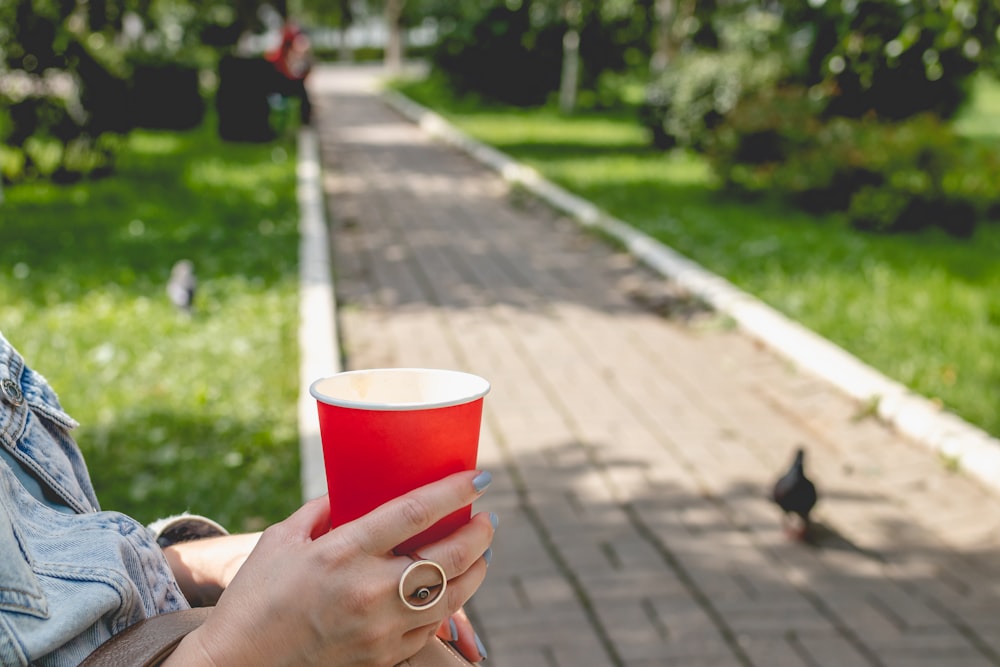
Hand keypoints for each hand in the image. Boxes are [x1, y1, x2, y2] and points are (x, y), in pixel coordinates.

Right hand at [164, 470, 494, 666]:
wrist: (239, 666)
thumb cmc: (255, 598)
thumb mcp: (281, 540)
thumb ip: (322, 510)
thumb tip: (352, 491)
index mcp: (341, 553)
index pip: (413, 513)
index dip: (453, 492)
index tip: (479, 478)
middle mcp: (367, 591)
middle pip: (446, 558)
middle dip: (479, 534)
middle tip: (489, 518)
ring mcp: (379, 628)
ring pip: (450, 597)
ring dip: (475, 571)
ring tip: (481, 552)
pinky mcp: (383, 656)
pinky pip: (431, 628)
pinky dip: (451, 605)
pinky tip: (453, 589)